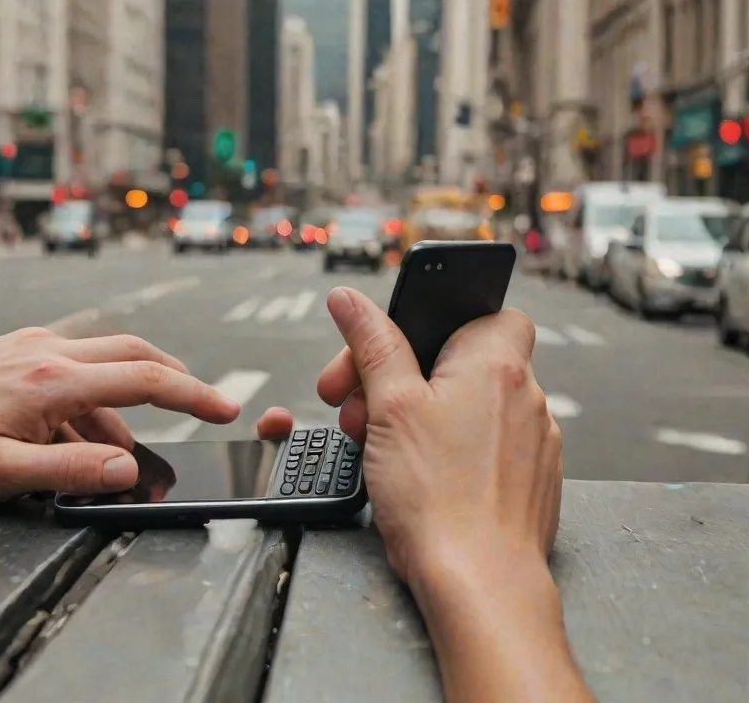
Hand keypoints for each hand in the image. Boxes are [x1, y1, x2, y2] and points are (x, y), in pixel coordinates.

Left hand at [0, 329, 240, 503]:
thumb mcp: (1, 475)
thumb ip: (72, 469)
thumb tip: (130, 465)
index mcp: (51, 379)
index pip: (142, 379)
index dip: (193, 394)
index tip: (226, 407)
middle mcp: (48, 350)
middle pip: (133, 351)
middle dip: (174, 378)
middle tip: (203, 403)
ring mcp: (31, 345)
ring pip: (103, 360)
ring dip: (124, 400)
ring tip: (120, 451)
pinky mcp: (17, 350)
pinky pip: (72, 368)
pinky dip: (91, 398)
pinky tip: (77, 434)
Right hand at [318, 288, 561, 592]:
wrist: (479, 587)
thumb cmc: (438, 499)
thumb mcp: (388, 406)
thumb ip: (372, 344)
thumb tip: (352, 301)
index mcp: (497, 364)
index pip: (486, 310)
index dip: (437, 322)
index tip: (395, 346)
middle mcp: (527, 397)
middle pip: (462, 361)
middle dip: (405, 375)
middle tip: (360, 402)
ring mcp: (535, 443)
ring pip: (471, 406)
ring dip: (424, 413)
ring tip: (380, 443)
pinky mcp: (533, 482)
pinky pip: (488, 446)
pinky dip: (454, 449)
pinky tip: (418, 473)